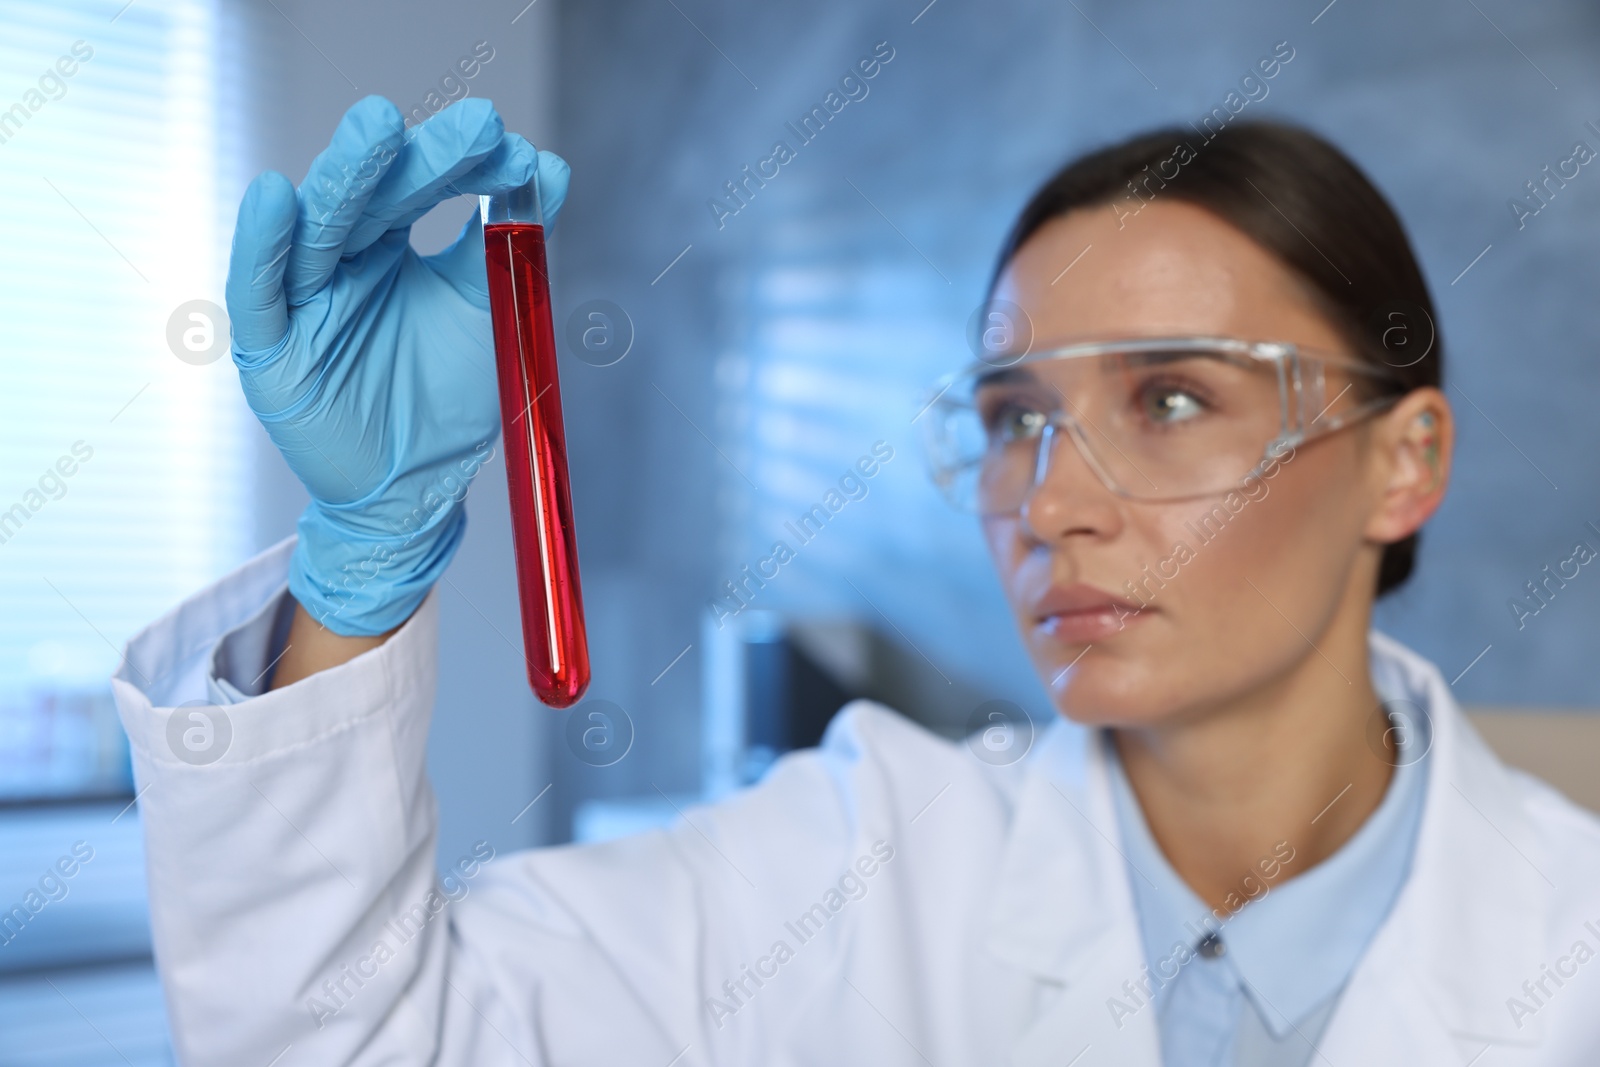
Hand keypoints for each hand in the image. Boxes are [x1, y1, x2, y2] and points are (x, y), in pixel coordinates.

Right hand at [225, 95, 569, 634]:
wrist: (416, 487)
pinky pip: (258, 290)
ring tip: (379, 126)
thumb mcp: (485, 312)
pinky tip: (276, 195)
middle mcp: (340, 260)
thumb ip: (505, 244)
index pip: (417, 186)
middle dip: (416, 155)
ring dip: (347, 174)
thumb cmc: (446, 399)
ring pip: (318, 227)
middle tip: (474, 121)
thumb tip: (550, 167)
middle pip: (372, 195)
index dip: (458, 160)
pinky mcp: (269, 347)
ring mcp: (301, 299)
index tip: (509, 139)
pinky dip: (264, 242)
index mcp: (388, 246)